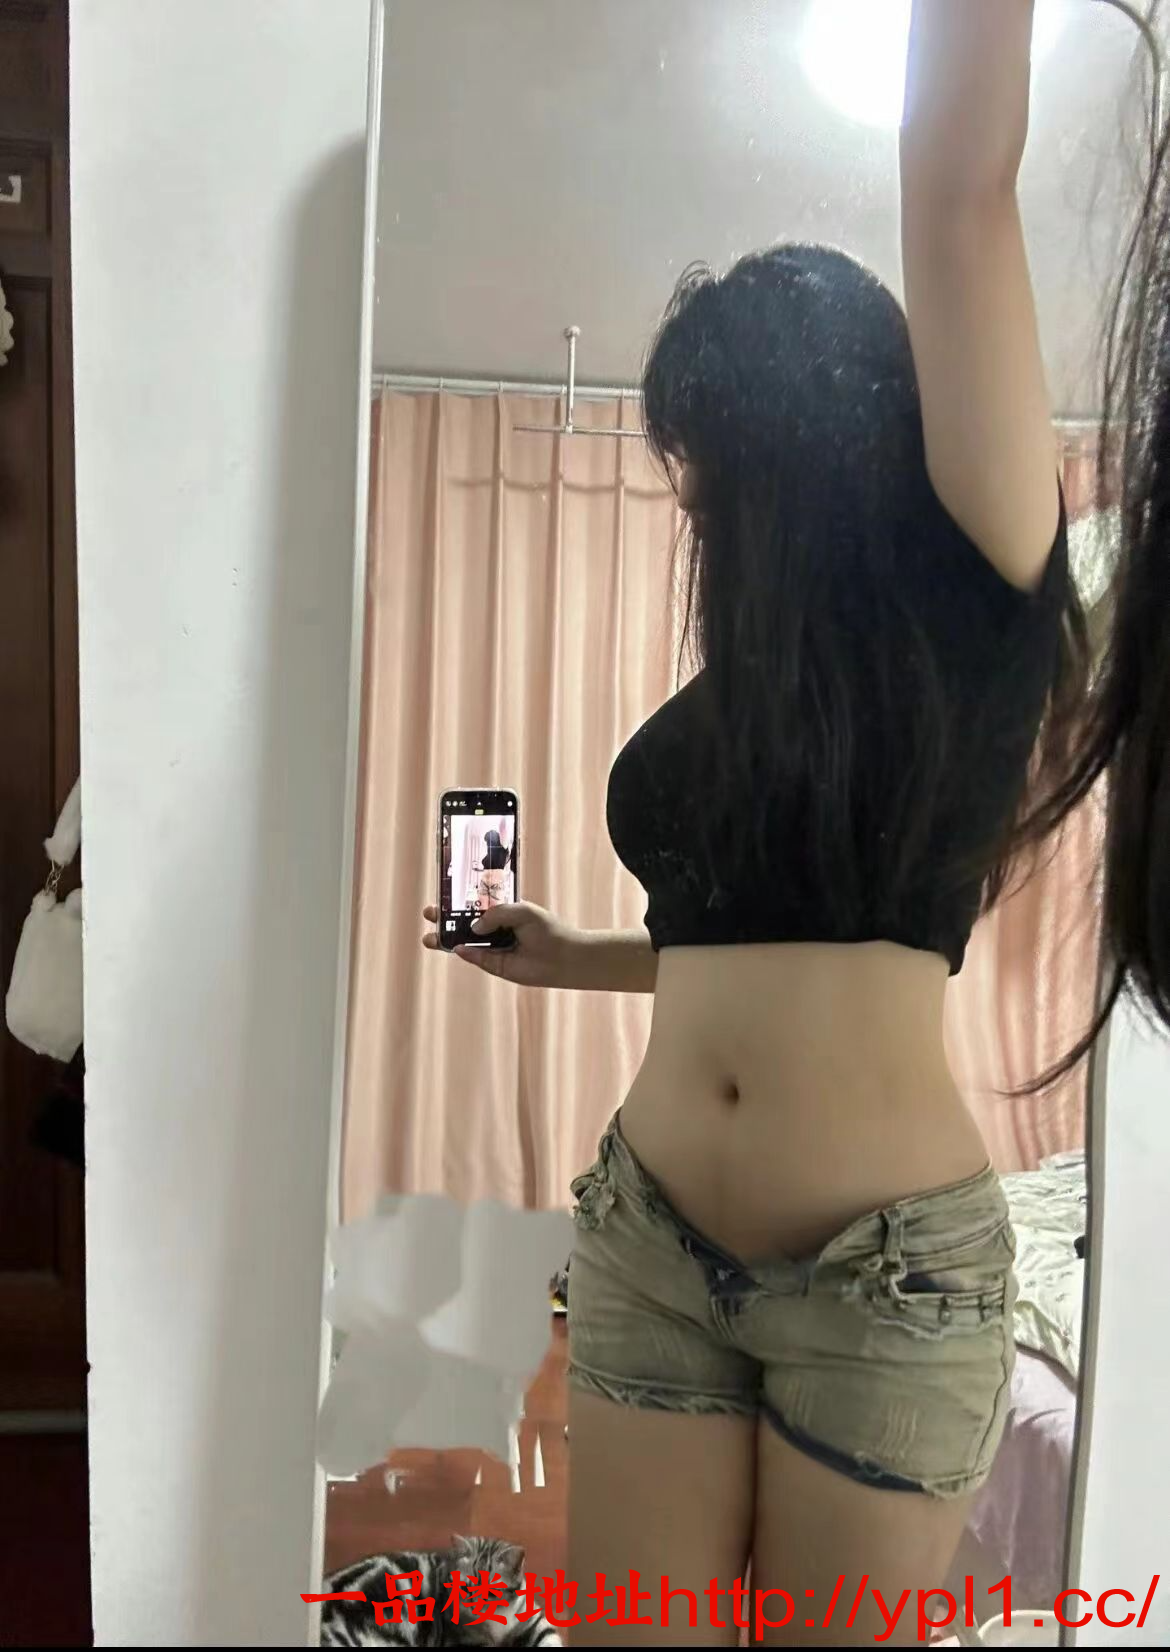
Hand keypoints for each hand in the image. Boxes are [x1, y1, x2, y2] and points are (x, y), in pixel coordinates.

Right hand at [421, 902, 581, 986]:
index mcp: (501, 913)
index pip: (474, 906)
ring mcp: (494, 948)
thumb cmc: (547, 929)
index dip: (456, 903)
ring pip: (465, 943)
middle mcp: (495, 930)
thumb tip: (474, 927)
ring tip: (429, 937)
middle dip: (445, 921)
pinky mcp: (496, 965)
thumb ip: (495, 914)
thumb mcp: (521, 911)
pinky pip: (476, 958)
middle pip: (464, 925)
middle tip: (429, 915)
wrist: (563, 957)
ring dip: (447, 940)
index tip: (440, 898)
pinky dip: (465, 953)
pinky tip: (455, 947)